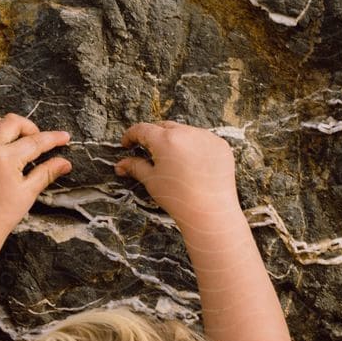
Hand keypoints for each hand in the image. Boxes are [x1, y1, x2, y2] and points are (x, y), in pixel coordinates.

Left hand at [0, 112, 71, 242]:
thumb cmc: (1, 216)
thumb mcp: (27, 193)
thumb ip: (46, 173)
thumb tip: (65, 163)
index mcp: (6, 158)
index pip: (35, 141)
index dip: (53, 138)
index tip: (64, 137)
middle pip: (11, 122)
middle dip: (28, 127)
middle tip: (35, 140)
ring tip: (8, 136)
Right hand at [114, 120, 238, 233]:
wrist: (210, 212)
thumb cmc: (178, 198)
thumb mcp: (152, 181)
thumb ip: (135, 167)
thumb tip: (120, 164)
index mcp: (166, 140)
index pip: (142, 129)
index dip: (131, 135)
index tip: (127, 144)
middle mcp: (187, 133)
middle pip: (164, 127)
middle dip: (153, 136)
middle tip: (147, 150)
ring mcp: (206, 137)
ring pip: (184, 131)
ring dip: (174, 140)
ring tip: (172, 159)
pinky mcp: (221, 145)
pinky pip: (202, 139)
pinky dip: (194, 146)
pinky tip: (191, 164)